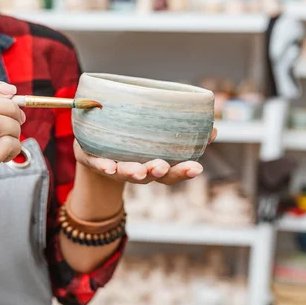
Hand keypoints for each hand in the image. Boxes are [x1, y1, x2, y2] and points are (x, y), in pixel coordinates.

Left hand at [74, 128, 216, 185]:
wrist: (92, 147)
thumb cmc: (131, 140)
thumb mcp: (155, 134)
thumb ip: (179, 130)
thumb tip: (214, 128)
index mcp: (152, 165)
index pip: (172, 173)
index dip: (184, 172)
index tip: (197, 168)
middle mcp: (136, 170)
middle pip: (151, 176)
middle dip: (159, 172)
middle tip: (163, 166)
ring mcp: (115, 167)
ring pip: (126, 173)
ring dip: (134, 172)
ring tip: (140, 171)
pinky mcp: (93, 160)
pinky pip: (98, 164)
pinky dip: (104, 167)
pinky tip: (109, 167)